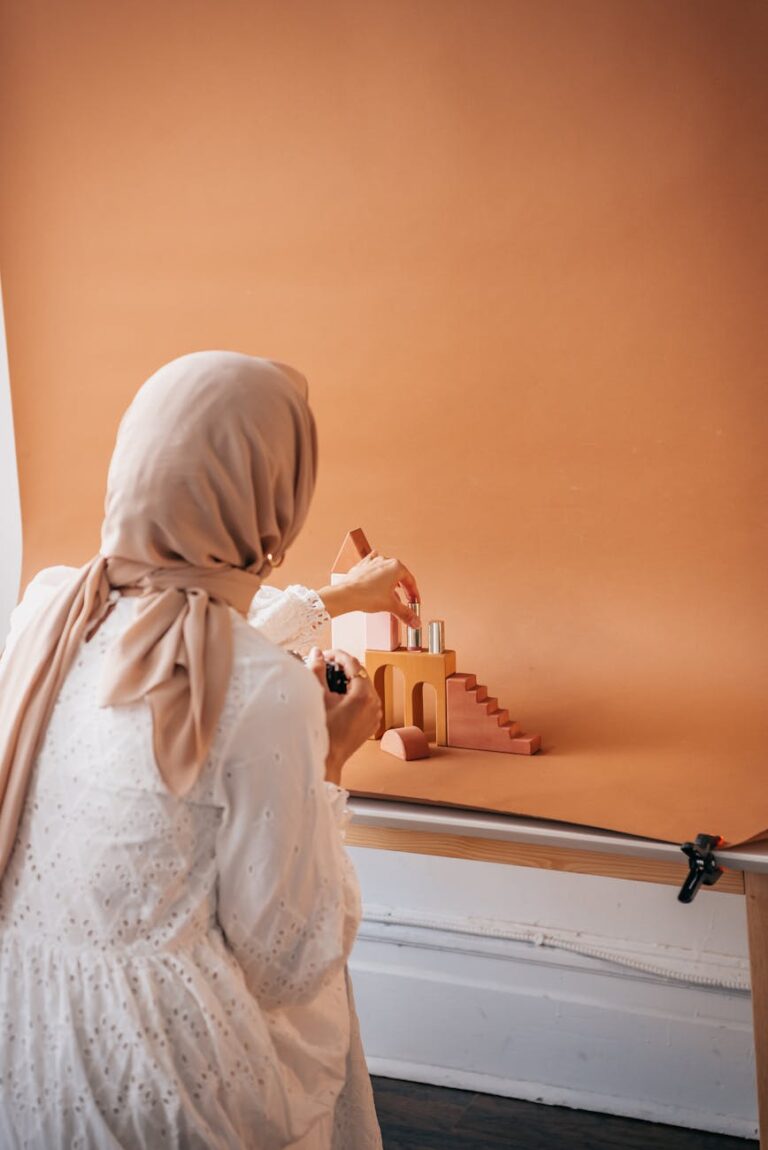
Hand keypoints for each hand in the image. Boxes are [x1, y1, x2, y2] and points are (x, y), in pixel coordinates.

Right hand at [306, 647, 382, 784]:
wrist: (328, 758)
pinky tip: (339, 696)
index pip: (353, 663)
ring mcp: (375, 713)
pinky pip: (366, 700)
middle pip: (361, 673)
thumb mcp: (318, 697)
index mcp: (363, 695)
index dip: (337, 655)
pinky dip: (354, 693)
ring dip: (349, 679)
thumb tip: (317, 654)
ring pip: (364, 686)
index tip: (326, 655)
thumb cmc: (322, 732)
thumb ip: (317, 671)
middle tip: (326, 665)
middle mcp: (374, 703)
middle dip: (343, 667)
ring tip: (331, 679)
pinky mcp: (372, 721)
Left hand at [318, 551, 420, 628]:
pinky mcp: (362, 566)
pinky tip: (378, 576)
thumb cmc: (366, 595)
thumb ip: (406, 613)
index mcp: (396, 567)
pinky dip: (378, 574)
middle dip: (404, 589)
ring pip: (387, 571)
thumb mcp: (391, 606)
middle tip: (406, 599)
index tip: (415, 601)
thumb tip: (415, 621)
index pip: (410, 581)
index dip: (414, 594)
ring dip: (391, 582)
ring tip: (392, 593)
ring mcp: (372, 562)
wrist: (346, 595)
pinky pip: (373, 568)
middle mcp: (385, 561)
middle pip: (400, 576)